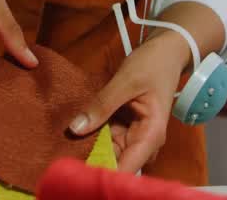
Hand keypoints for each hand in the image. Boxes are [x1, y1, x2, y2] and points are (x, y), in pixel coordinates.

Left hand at [67, 33, 190, 173]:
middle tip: (62, 155)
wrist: (164, 52)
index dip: (104, 173)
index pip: (128, 168)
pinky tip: (72, 134)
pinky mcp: (124, 128)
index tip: (79, 172)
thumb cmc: (152, 65)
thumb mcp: (126, 81)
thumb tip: (75, 129)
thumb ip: (102, 105)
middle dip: (92, 161)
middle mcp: (143, 142)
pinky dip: (91, 137)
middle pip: (116, 164)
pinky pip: (105, 139)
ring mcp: (133, 136)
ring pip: (108, 153)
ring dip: (89, 149)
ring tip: (62, 145)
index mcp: (151, 134)